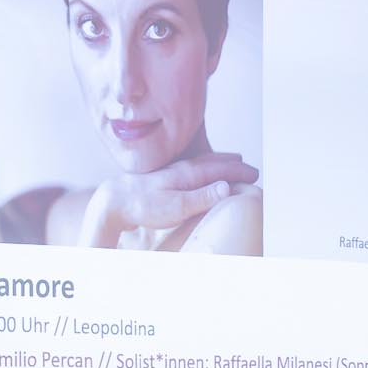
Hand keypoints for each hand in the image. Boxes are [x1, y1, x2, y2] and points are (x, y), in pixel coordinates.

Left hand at [78, 152, 257, 248]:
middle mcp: (179, 169)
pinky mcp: (159, 179)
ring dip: (216, 162)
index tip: (254, 173)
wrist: (113, 201)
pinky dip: (200, 167)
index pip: (219, 169)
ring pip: (199, 163)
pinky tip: (195, 173)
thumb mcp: (177, 206)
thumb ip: (202, 197)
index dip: (238, 171)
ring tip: (228, 161)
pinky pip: (188, 169)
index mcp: (187, 173)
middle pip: (211, 162)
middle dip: (230, 163)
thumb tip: (228, 187)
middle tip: (247, 165)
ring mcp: (168, 172)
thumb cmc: (143, 206)